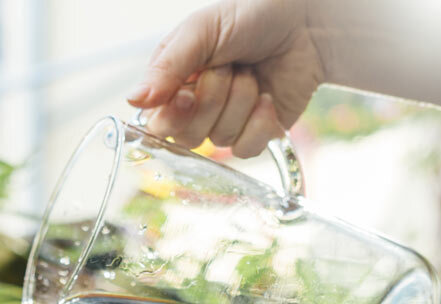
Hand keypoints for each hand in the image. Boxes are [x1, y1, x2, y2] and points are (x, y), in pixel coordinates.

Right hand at [128, 0, 328, 156]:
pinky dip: (260, 122)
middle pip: (189, 137)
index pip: (158, 123)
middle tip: (230, 67)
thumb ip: (167, 66)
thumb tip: (133, 100)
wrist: (306, 22)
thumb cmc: (251, 16)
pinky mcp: (253, 135)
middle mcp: (196, 107)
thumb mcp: (202, 30)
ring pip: (220, 140)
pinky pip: (246, 150)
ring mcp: (225, 123)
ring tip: (252, 73)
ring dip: (242, 102)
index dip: (173, 116)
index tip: (187, 94)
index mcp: (174, 81)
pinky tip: (268, 98)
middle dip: (214, 99)